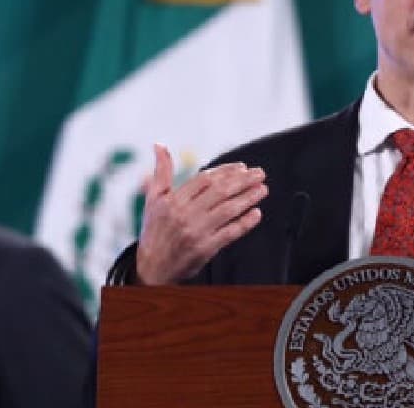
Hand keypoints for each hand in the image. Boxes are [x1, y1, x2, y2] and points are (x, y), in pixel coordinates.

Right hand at [136, 144, 267, 284]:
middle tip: (259, 174)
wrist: (151, 268)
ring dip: (248, 198)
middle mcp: (185, 214)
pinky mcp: (205, 249)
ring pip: (228, 210)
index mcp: (174, 200)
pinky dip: (245, 223)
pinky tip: (256, 214)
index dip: (226, 171)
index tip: (242, 167)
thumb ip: (161, 171)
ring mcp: (196, 232)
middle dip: (243, 180)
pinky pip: (229, 233)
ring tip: (262, 189)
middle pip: (220, 192)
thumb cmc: (154, 231)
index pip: (205, 179)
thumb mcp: (153, 199)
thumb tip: (159, 145)